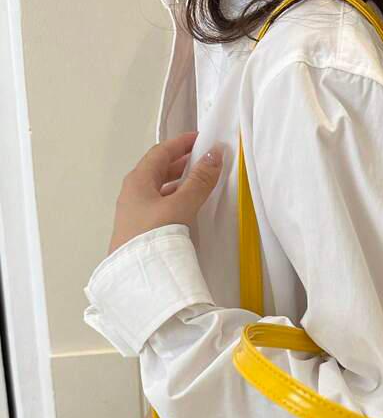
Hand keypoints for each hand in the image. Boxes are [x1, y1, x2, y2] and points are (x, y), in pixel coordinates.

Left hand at [108, 132, 222, 254]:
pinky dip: (173, 200)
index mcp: (138, 181)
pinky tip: (184, 209)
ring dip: (177, 183)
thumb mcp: (180, 206)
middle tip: (202, 160)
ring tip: (198, 183)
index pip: (161, 152)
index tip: (200, 139)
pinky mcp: (139, 230)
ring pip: (158, 189)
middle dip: (180, 162)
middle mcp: (133, 193)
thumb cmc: (153, 238)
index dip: (181, 144)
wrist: (133, 277)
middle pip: (157, 170)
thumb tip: (214, 153)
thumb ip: (199, 181)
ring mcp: (134, 212)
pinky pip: (158, 206)